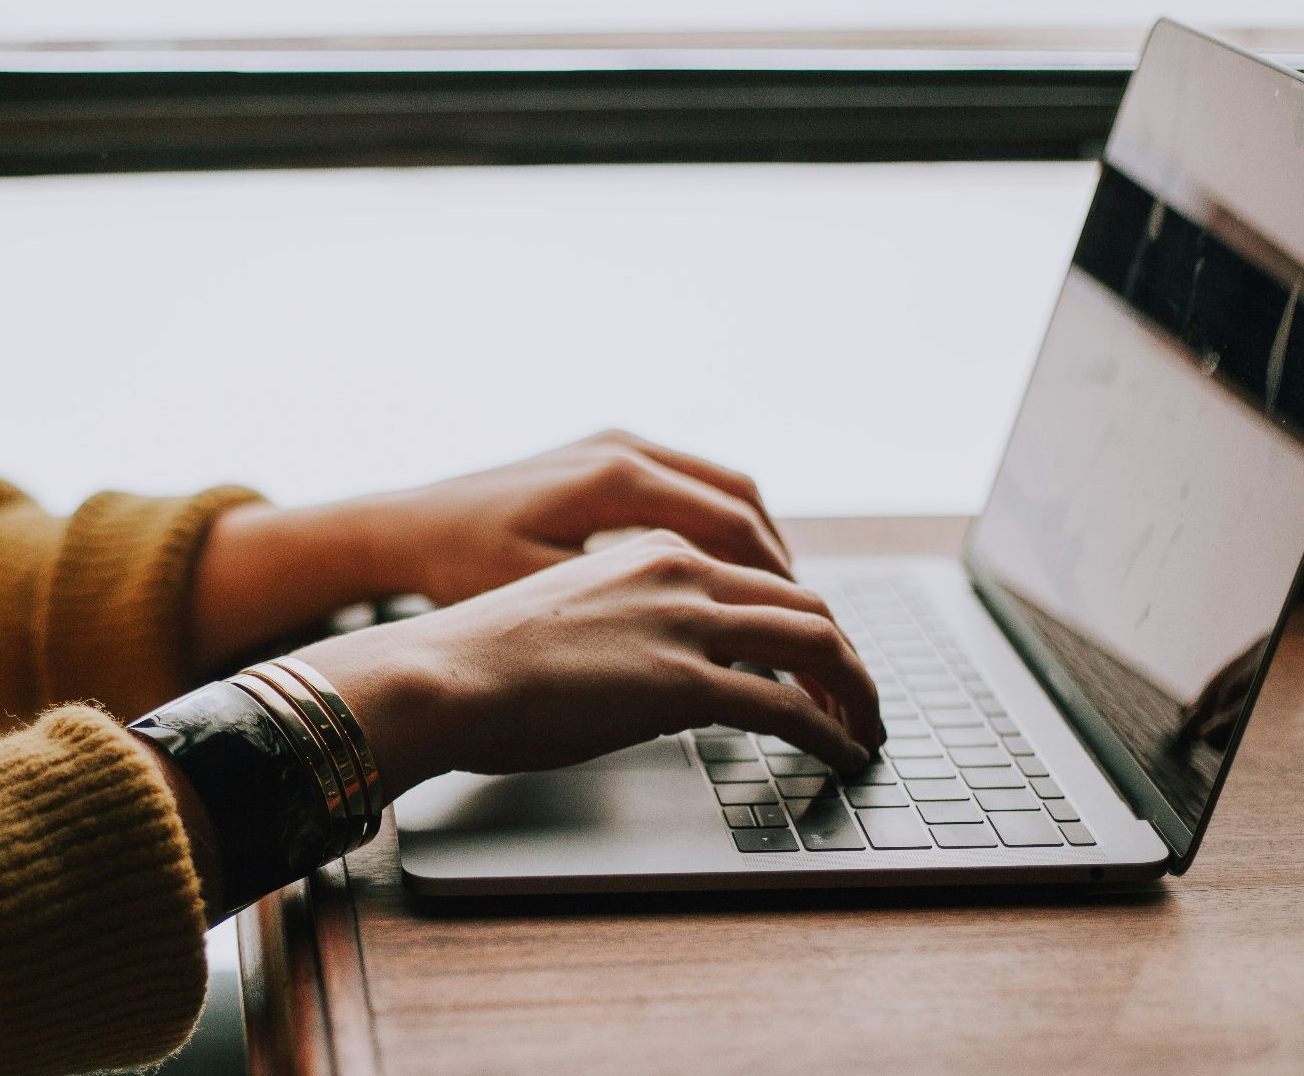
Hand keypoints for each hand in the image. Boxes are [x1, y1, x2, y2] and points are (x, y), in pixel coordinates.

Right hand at [293, 529, 881, 794]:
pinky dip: (830, 732)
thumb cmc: (481, 657)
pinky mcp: (682, 682)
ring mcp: (684, 623)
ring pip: (816, 644)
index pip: (760, 577)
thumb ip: (630, 624)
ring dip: (855, 691)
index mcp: (652, 549)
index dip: (804, 622)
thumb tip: (661, 674)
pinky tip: (840, 754)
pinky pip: (788, 707)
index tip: (817, 661)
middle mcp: (680, 570)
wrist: (439, 673)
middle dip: (846, 657)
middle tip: (860, 699)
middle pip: (805, 603)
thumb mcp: (570, 614)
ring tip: (865, 730)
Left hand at [366, 429, 792, 605]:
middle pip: (742, 501)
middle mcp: (624, 449)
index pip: (733, 528)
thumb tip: (711, 653)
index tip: (805, 633)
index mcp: (617, 479)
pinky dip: (720, 527)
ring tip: (779, 605)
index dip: (779, 586)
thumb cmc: (460, 568)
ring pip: (721, 488)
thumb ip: (630, 616)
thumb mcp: (544, 599)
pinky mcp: (602, 455)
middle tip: (809, 625)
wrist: (404, 527)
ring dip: (756, 544)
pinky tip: (724, 576)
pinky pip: (688, 485)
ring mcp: (614, 445)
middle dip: (781, 567)